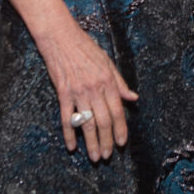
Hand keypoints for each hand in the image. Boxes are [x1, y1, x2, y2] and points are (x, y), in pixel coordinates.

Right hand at [37, 22, 137, 162]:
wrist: (61, 37)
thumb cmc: (85, 47)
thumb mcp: (107, 61)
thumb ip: (120, 82)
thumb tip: (133, 98)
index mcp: (108, 81)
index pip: (117, 110)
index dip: (121, 129)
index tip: (122, 142)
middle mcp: (94, 88)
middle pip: (103, 121)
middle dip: (107, 141)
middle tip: (107, 156)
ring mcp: (78, 92)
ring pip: (87, 124)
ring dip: (91, 143)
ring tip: (95, 157)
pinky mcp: (63, 93)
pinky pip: (66, 118)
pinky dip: (69, 134)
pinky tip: (72, 146)